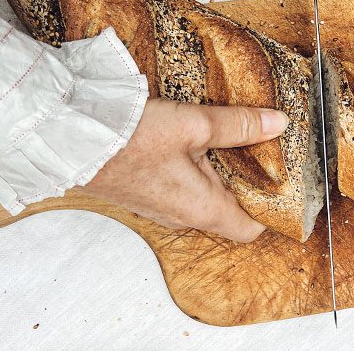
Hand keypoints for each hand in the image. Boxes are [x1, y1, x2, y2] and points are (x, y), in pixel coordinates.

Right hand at [79, 99, 289, 242]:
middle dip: (249, 182)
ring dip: (221, 172)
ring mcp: (160, 207)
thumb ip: (238, 125)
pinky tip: (196, 140)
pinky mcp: (144, 192)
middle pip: (230, 210)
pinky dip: (197, 168)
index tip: (285, 184)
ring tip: (233, 139)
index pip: (251, 229)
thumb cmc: (128, 137)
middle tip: (263, 149)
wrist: (68, 137)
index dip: (272, 210)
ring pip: (205, 197)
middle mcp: (182, 216)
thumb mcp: (193, 124)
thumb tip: (276, 124)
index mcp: (203, 208)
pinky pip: (181, 188)